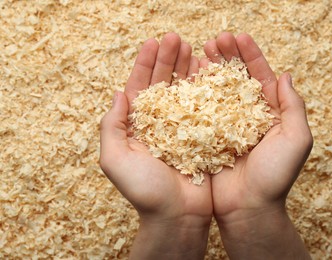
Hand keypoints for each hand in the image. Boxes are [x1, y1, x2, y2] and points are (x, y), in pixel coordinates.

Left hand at [100, 33, 211, 258]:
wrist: (177, 215)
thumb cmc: (144, 191)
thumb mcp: (115, 158)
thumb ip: (111, 126)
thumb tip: (119, 93)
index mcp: (137, 125)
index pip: (140, 87)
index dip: (144, 64)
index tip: (152, 42)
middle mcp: (159, 123)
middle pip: (162, 83)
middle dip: (167, 59)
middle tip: (175, 38)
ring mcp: (182, 128)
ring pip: (183, 91)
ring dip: (186, 68)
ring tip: (192, 46)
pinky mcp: (202, 134)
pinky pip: (203, 106)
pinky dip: (204, 87)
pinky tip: (206, 70)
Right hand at [203, 32, 312, 258]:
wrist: (248, 208)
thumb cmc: (275, 177)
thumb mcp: (296, 139)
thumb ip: (293, 107)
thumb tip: (285, 76)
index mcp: (269, 113)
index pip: (260, 76)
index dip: (250, 55)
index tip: (239, 36)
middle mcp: (247, 115)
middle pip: (236, 78)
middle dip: (227, 57)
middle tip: (214, 40)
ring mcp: (226, 125)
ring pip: (217, 90)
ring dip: (210, 69)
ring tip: (200, 51)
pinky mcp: (208, 136)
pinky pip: (201, 109)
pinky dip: (196, 91)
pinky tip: (189, 76)